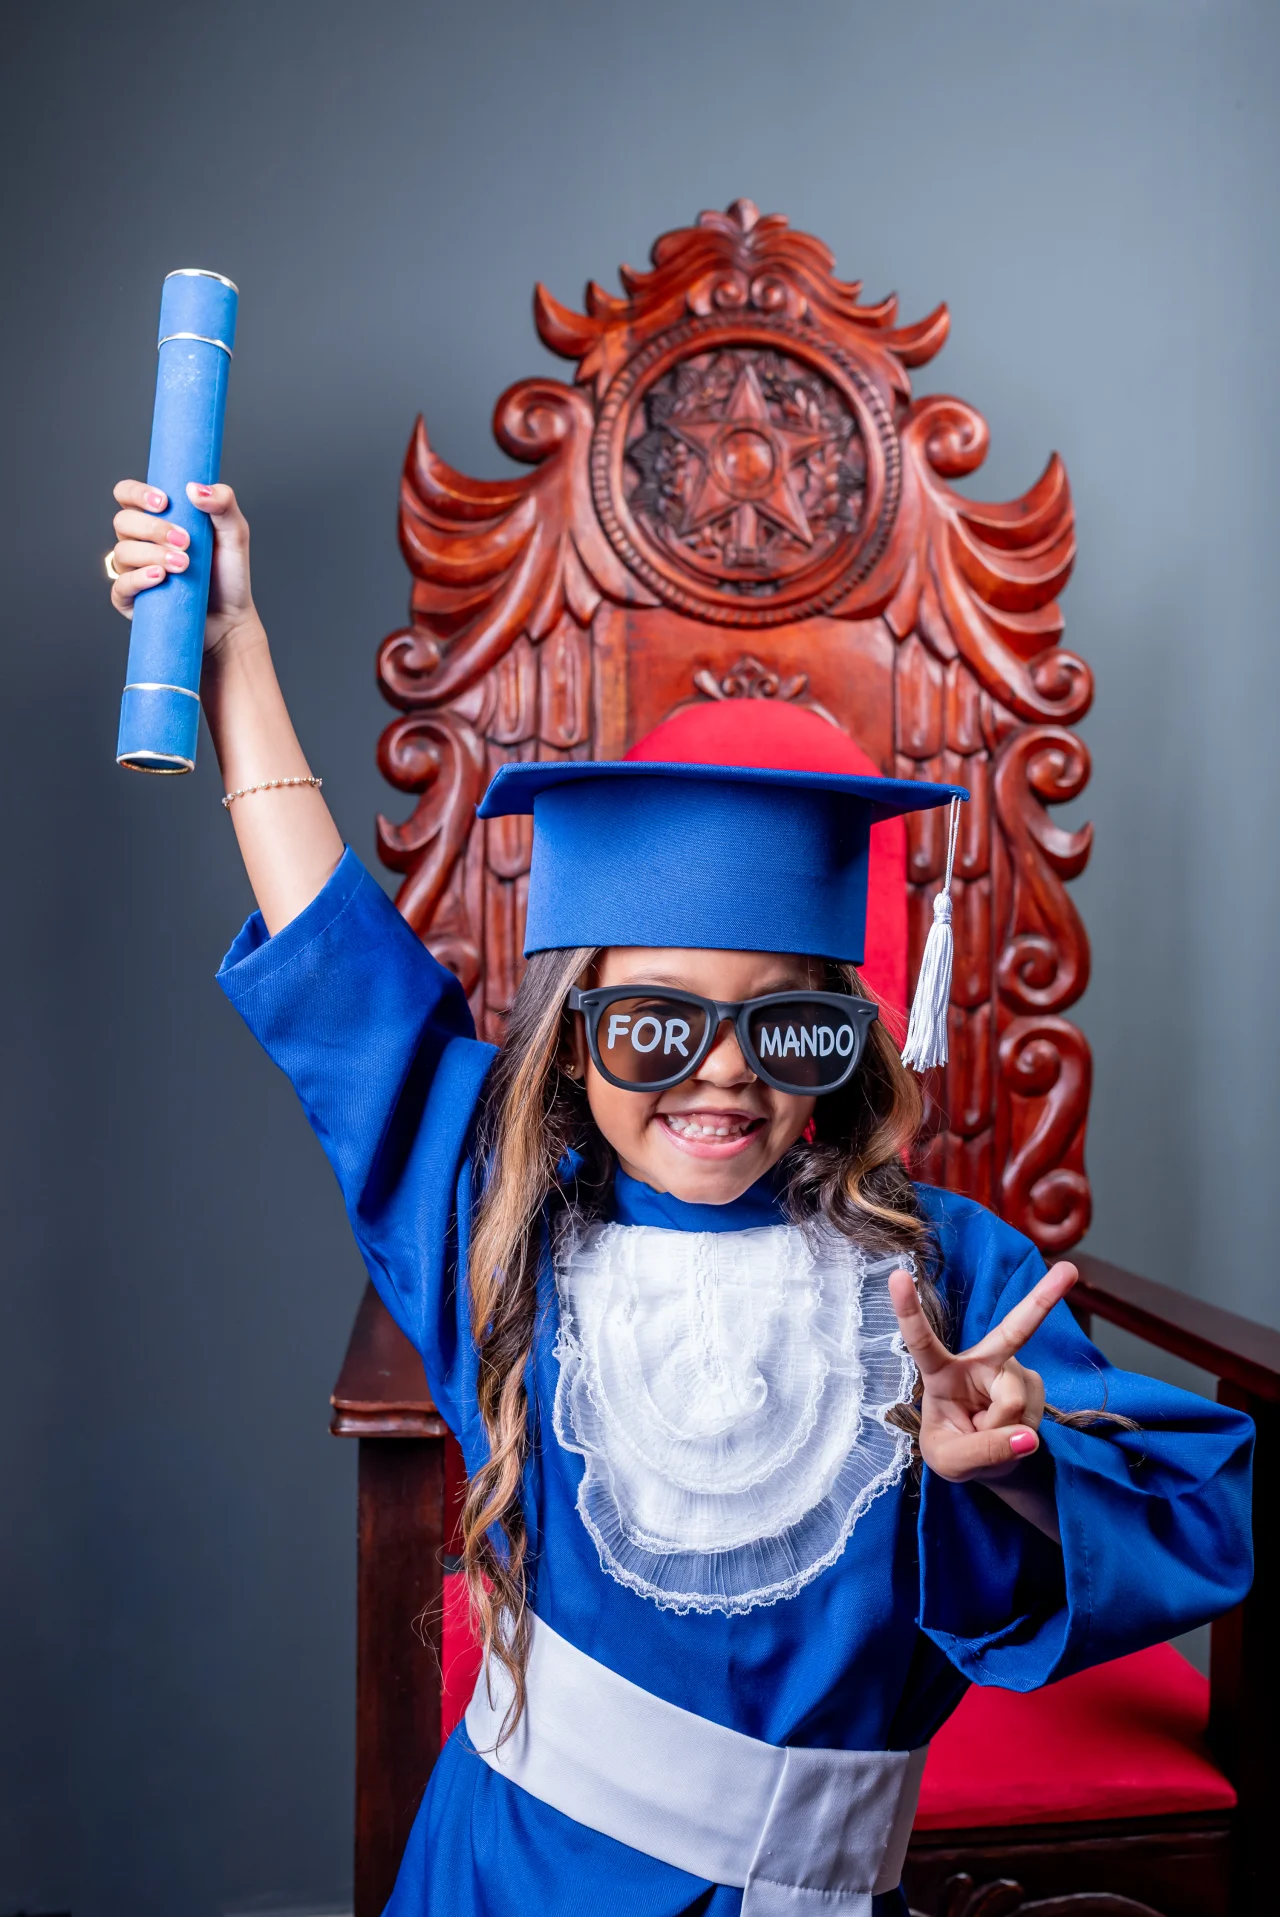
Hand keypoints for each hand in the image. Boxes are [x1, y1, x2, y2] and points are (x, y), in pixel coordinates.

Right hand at [107, 479, 258, 656]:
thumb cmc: (228, 575)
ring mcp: (132, 571)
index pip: (127, 494)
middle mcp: (138, 542)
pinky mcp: (131, 600)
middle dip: (153, 528)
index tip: (164, 502)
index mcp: (155, 519)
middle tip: (186, 541)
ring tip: (184, 565)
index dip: (137, 493)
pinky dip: (138, 579)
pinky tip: (159, 577)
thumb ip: (224, 503)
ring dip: (153, 554)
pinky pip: (120, 586)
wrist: (231, 618)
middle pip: (123, 521)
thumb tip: (194, 488)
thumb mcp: (235, 534)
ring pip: (122, 552)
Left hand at [888, 1262, 1077, 1482]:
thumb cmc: (954, 1450)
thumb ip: (981, 1452)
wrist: (986, 1461)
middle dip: (1044, 1298)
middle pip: (1014, 1330)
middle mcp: (979, 1362)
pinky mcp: (1034, 1385)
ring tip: (990, 1435)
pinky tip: (1011, 1433)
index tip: (897, 1275)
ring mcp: (1011, 1371)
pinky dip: (1020, 1438)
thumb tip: (1027, 1438)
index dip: (908, 1310)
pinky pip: (1031, 1419)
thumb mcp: (951, 1463)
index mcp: (941, 1373)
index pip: (921, 1341)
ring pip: (1014, 1405)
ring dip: (1003, 1433)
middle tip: (1069, 1269)